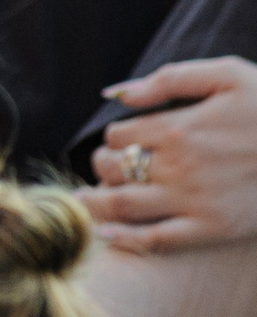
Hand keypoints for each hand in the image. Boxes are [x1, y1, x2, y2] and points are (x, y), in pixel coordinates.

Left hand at [79, 57, 256, 251]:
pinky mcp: (213, 229)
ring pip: (123, 205)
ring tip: (88, 199)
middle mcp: (179, 167)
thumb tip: (116, 93)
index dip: (113, 137)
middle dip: (102, 166)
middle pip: (113, 169)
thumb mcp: (228, 76)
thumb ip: (170, 79)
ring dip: (96, 202)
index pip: (117, 135)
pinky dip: (125, 238)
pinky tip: (105, 233)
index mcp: (178, 128)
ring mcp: (194, 201)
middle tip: (107, 168)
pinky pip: (157, 240)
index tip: (122, 141)